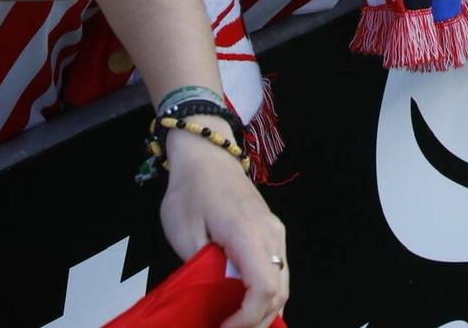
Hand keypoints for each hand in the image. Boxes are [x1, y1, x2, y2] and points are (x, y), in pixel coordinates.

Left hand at [158, 124, 287, 327]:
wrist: (208, 156)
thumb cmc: (191, 191)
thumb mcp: (183, 233)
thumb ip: (202, 268)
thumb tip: (215, 297)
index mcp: (247, 233)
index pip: (264, 287)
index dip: (248, 317)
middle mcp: (271, 234)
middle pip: (280, 290)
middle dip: (258, 321)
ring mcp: (276, 232)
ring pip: (283, 283)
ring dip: (264, 310)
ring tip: (237, 324)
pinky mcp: (273, 232)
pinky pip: (279, 271)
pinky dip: (267, 295)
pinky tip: (247, 306)